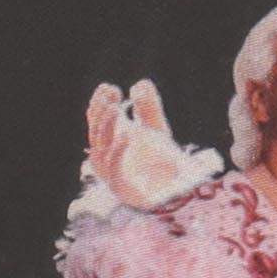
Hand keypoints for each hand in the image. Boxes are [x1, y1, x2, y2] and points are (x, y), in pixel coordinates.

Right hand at [82, 79, 198, 210]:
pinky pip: (113, 171)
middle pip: (96, 133)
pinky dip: (117, 153)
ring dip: (106, 128)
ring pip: (101, 149)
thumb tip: (140, 85)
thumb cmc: (163, 163)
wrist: (180, 192)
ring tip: (116, 109)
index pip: (96, 121)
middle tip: (112, 96)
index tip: (108, 87)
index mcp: (110, 143)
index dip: (100, 104)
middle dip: (102, 113)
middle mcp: (107, 159)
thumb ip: (148, 107)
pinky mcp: (122, 190)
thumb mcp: (156, 129)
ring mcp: (112, 175)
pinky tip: (126, 136)